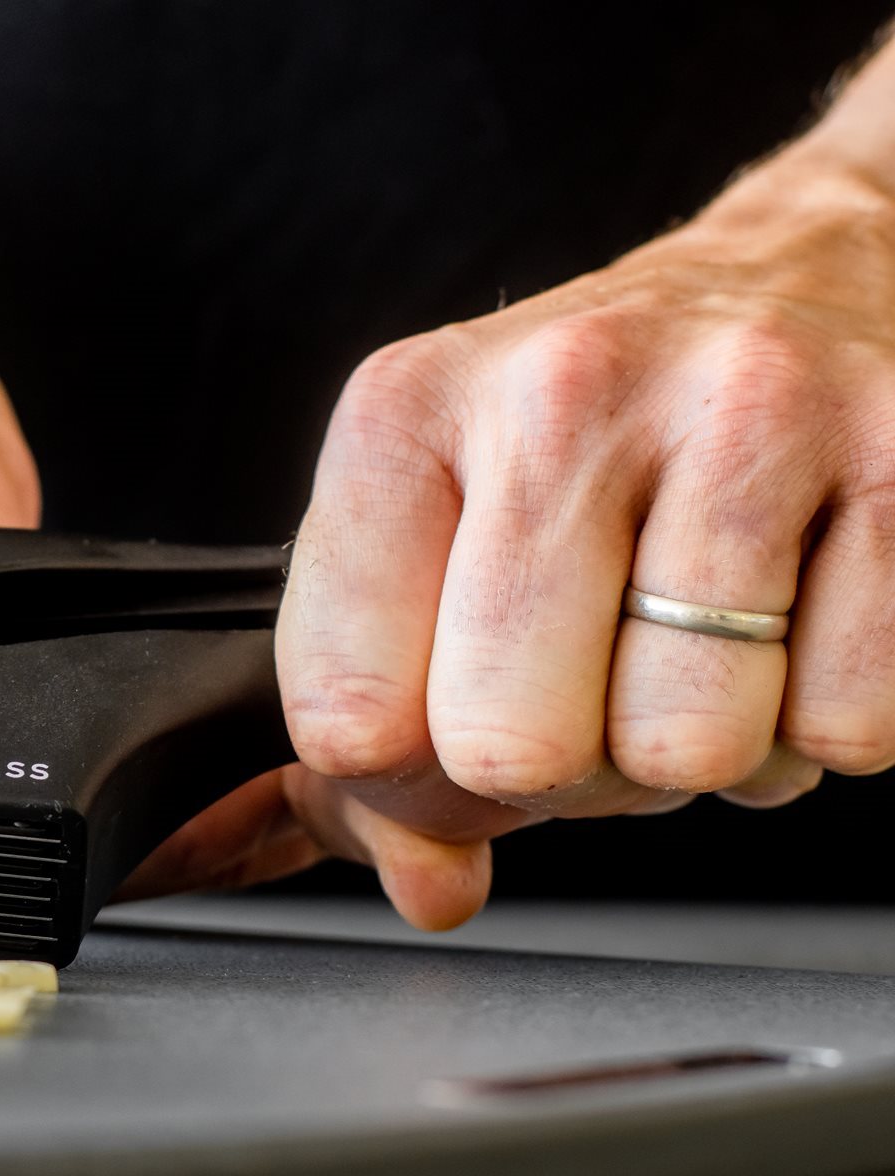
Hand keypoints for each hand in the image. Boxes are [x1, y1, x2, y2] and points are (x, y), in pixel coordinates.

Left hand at [277, 152, 894, 919]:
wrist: (814, 269)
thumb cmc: (606, 437)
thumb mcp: (440, 535)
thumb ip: (386, 733)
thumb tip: (426, 886)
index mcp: (406, 416)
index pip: (350, 716)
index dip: (408, 781)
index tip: (452, 728)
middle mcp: (563, 392)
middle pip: (509, 751)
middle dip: (562, 771)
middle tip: (598, 682)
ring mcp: (747, 412)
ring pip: (685, 751)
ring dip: (703, 745)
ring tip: (712, 633)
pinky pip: (847, 727)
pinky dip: (828, 716)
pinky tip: (808, 610)